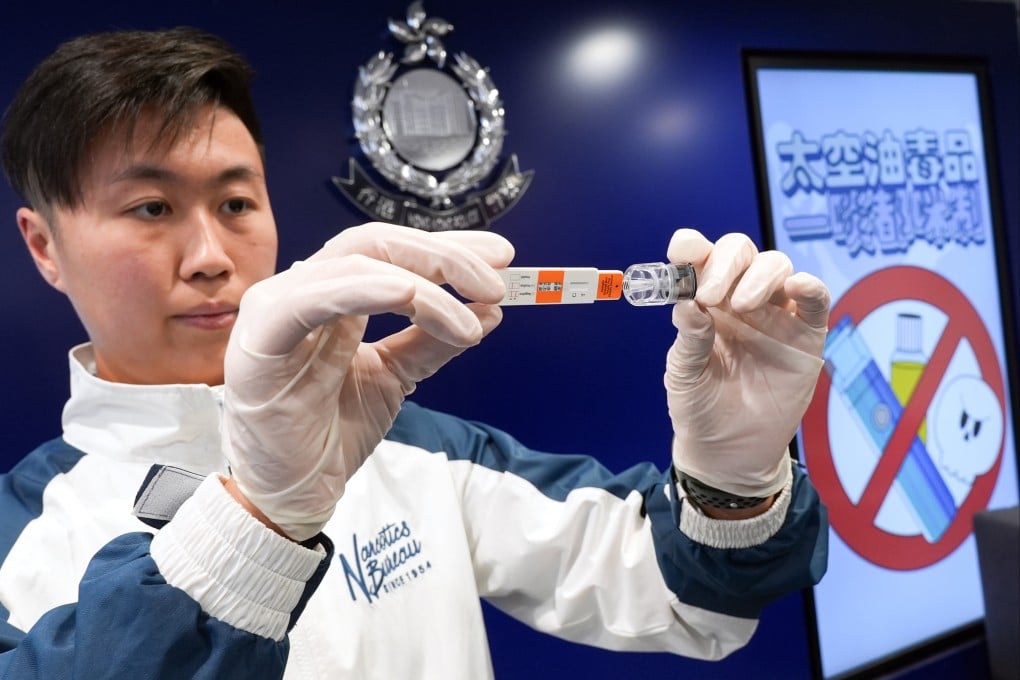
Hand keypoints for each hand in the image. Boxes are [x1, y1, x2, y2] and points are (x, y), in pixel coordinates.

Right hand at [223, 223, 513, 540]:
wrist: (290, 495)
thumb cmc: (329, 435)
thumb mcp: (396, 378)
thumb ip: (434, 341)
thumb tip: (490, 309)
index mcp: (332, 295)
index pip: (391, 250)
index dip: (447, 247)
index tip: (502, 257)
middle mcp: (303, 291)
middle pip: (376, 244)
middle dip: (443, 257)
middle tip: (497, 283)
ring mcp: (277, 310)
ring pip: (354, 264)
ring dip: (423, 287)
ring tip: (468, 324)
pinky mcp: (260, 341)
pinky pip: (310, 299)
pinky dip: (364, 289)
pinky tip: (407, 294)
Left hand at [665, 229, 829, 498]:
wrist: (730, 451)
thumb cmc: (701, 408)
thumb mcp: (684, 375)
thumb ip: (689, 339)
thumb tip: (688, 303)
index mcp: (704, 302)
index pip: (699, 258)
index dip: (691, 247)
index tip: (682, 254)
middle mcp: (739, 299)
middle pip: (740, 252)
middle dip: (725, 263)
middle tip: (712, 295)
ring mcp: (775, 315)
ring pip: (776, 267)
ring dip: (759, 277)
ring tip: (742, 307)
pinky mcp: (806, 335)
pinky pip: (815, 300)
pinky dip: (809, 286)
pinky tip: (796, 288)